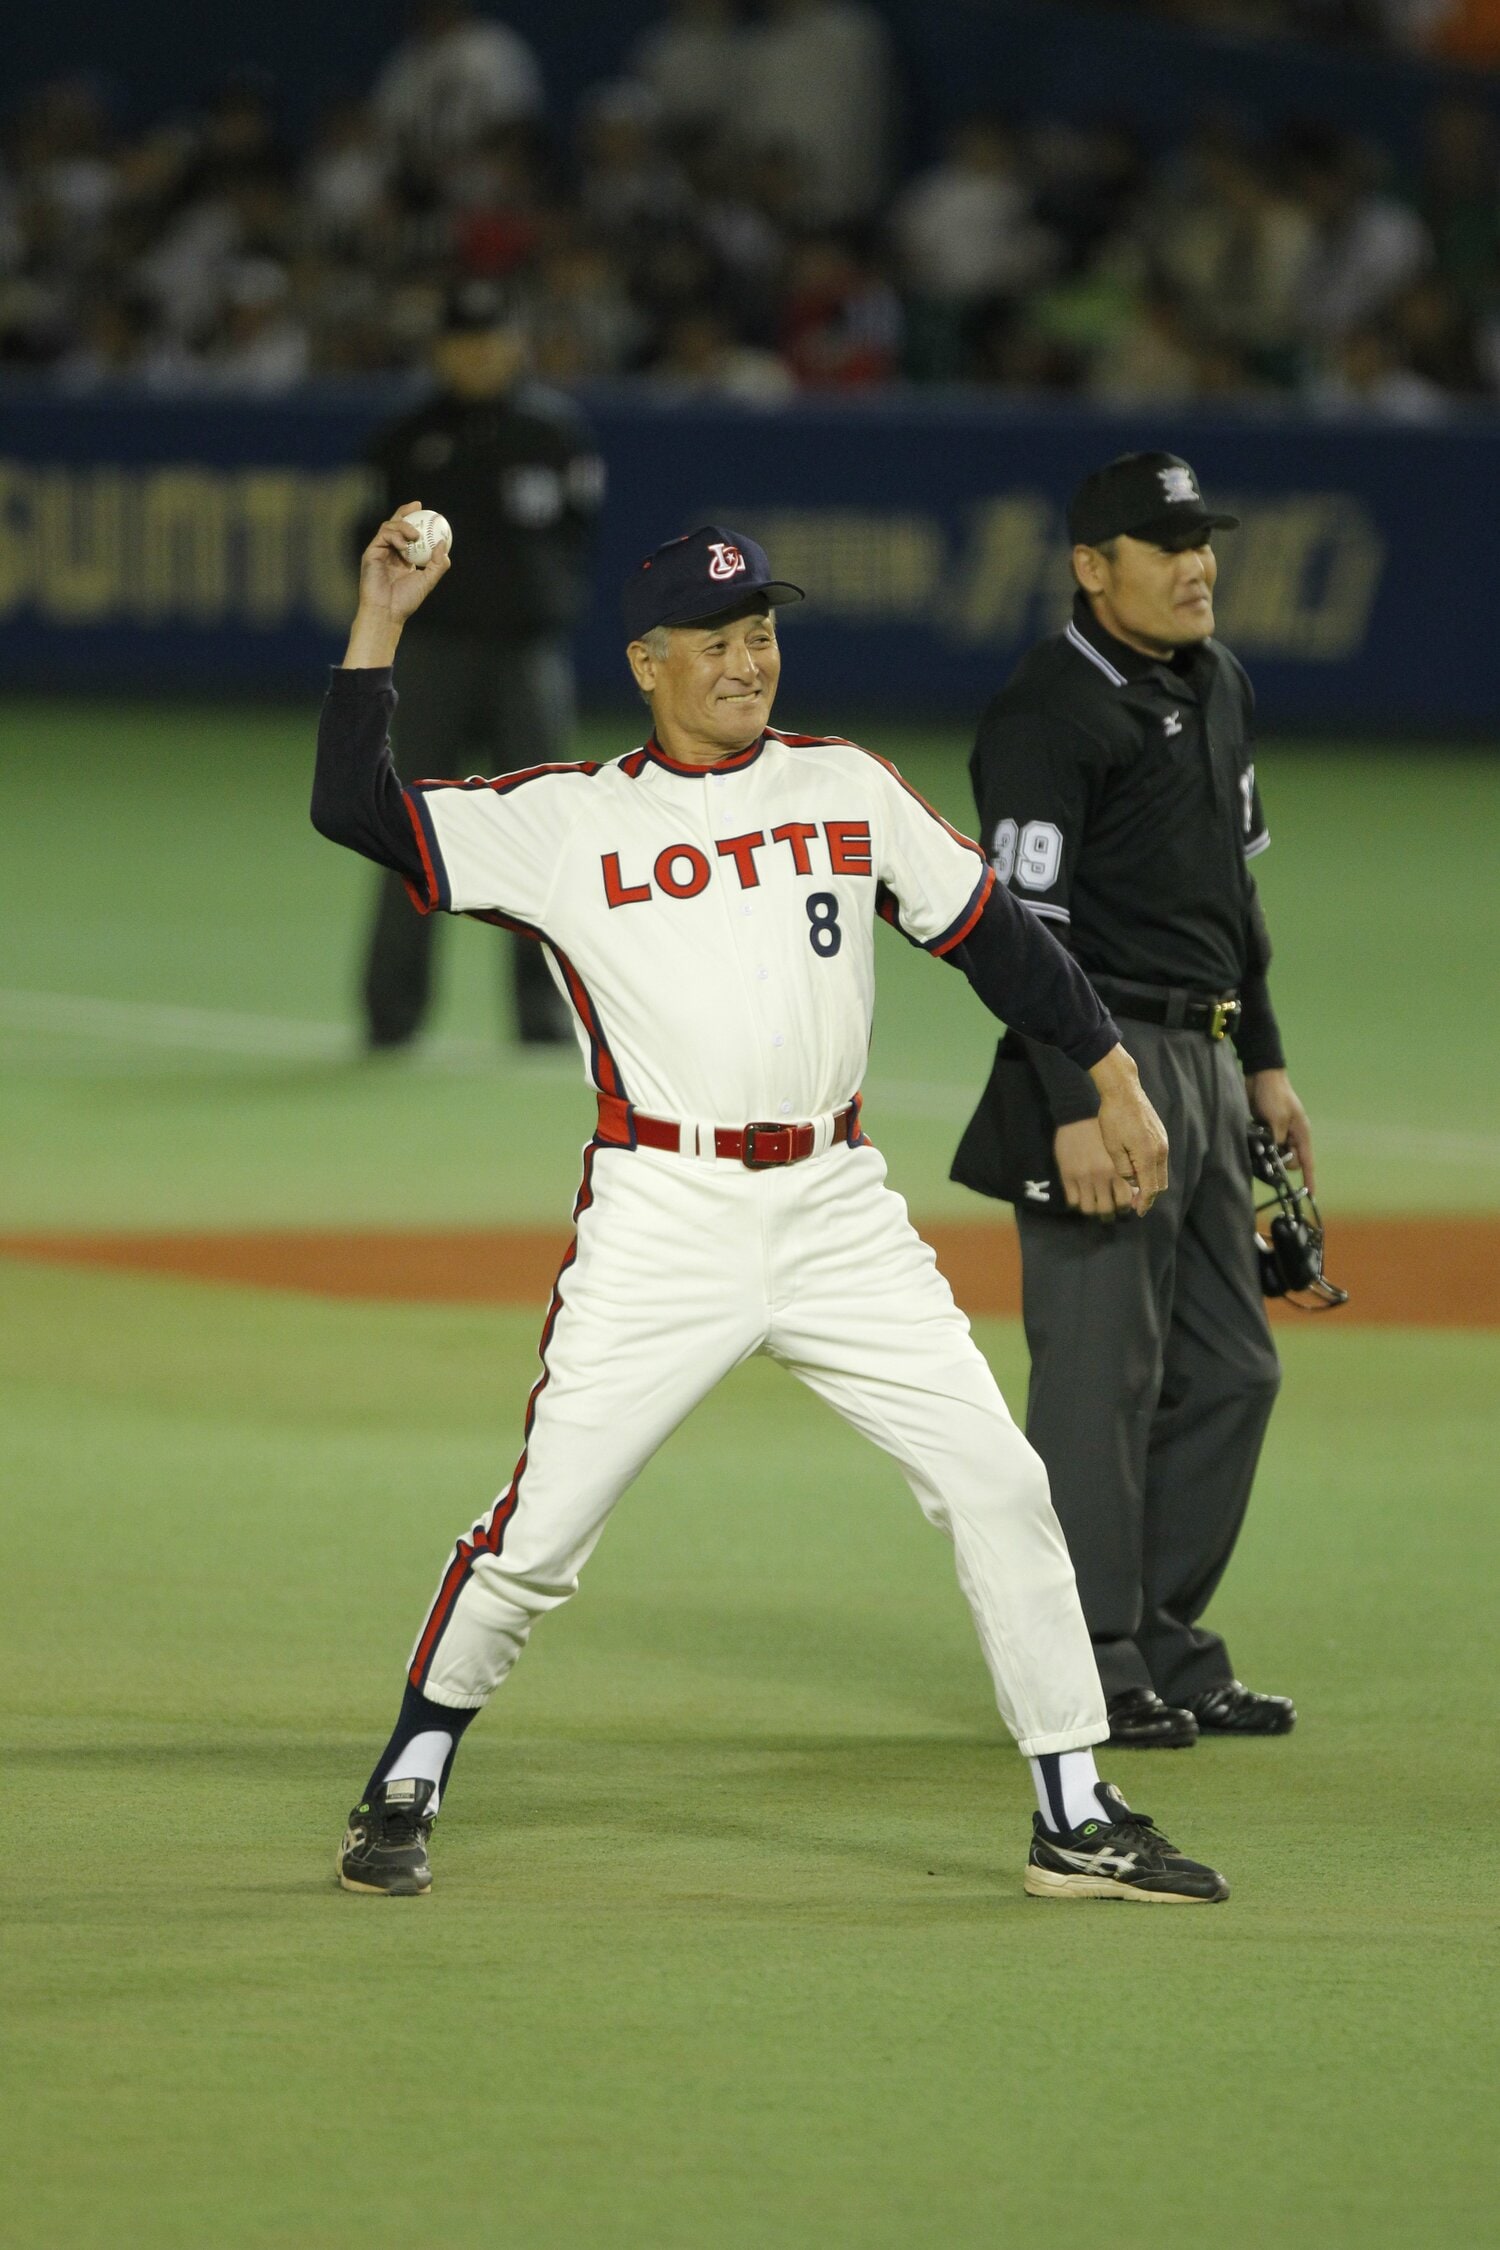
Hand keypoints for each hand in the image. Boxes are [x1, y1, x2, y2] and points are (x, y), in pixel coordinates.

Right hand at [341, 501, 451, 667]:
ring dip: (403, 526)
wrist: (388, 612)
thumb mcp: (427, 580)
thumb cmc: (406, 600)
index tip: (427, 512)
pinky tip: (404, 545)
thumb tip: (443, 544)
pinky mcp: (371, 553)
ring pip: (389, 527)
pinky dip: (394, 536)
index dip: (416, 520)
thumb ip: (437, 564)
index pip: (408, 533)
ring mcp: (379, 551)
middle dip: (406, 512)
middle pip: (396, 524)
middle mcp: (390, 552)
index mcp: (403, 557)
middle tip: (418, 506)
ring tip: (415, 536)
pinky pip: (383, 536)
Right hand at [1054, 1117, 1138, 1218]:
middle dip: (1111, 1213)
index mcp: (1117, 1169)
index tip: (1126, 1205)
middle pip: (1108, 1209)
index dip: (1127, 1207)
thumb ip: (1128, 1170)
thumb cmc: (1104, 1129)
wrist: (1079, 1114)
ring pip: (1089, 1209)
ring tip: (1096, 1205)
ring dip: (1094, 1211)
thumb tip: (1133, 1191)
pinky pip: (1073, 1201)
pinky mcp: (1067, 1175)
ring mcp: (1083, 1177)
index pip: (1125, 1201)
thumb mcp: (1122, 1148)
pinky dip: (1078, 1203)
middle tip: (1111, 1209)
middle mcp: (1101, 1176)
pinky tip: (1082, 1196)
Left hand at [1086, 1043, 1169, 1213]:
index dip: (1144, 1203)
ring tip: (1135, 1189)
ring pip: (1161, 1172)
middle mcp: (1161, 1151)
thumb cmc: (1113, 1118)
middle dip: (1149, 1196)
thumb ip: (1123, 1169)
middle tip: (1135, 1204)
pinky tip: (1137, 1170)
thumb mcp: (1112, 1147)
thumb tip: (1132, 1182)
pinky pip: (1160, 1160)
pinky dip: (1152, 1170)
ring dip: (1150, 1183)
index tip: (1137, 1212)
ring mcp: (1163, 1142)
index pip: (1150, 1188)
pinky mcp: (1161, 1135)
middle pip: (1160, 1184)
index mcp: (1148, 1156)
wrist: (1123, 1090)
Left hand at [1246, 1068, 1314, 1192]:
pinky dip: (1261, 1148)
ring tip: (1259, 1146)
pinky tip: (1253, 1145)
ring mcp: (1278, 1132)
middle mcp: (1292, 1135)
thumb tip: (1274, 1157)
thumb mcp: (1277, 1118)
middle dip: (1282, 1162)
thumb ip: (1277, 1139)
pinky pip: (1265, 1146)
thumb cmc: (1273, 1094)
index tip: (1309, 1194)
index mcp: (1301, 1132)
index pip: (1307, 1161)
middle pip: (1290, 1160)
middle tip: (1269, 1154)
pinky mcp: (1265, 1129)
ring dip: (1269, 1155)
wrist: (1259, 1075)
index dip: (1309, 1178)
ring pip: (1276, 1154)